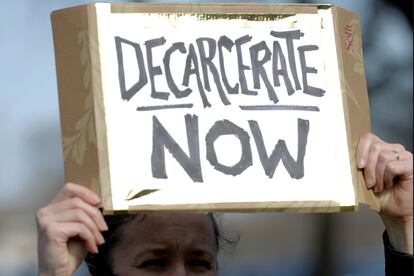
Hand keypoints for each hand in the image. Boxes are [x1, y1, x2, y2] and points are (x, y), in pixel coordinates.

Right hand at [36, 182, 107, 275]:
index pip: (68, 188)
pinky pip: (79, 227)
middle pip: (78, 202)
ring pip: (80, 214)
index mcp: (50, 208)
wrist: (57, 273)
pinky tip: (91, 247)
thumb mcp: (78, 226)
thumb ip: (83, 212)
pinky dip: (89, 237)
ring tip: (98, 241)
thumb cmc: (68, 252)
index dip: (85, 192)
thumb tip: (98, 202)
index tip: (98, 202)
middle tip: (103, 230)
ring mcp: (46, 220)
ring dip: (94, 229)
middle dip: (95, 215)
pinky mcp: (51, 230)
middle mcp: (45, 212)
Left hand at [357, 133, 412, 253]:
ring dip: (377, 176)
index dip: (361, 150)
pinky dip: (387, 179)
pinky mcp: (411, 164)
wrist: (395, 210)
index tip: (358, 166)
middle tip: (369, 183)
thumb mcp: (363, 178)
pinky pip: (392, 166)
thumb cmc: (379, 195)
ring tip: (378, 187)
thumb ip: (356, 166)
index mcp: (380, 149)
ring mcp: (404, 156)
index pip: (368, 138)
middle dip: (368, 168)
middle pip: (375, 147)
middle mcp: (393, 149)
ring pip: (383, 157)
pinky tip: (388, 185)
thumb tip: (339, 159)